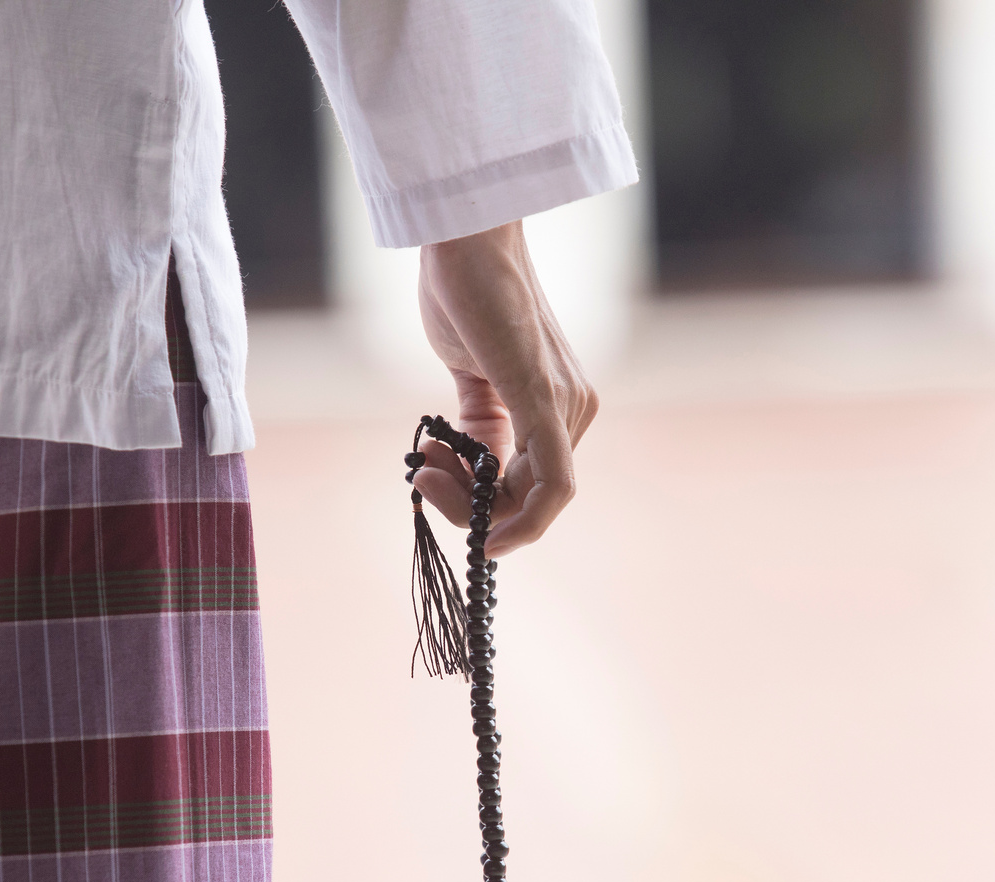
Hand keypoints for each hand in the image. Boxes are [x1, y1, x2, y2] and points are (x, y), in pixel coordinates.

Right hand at [415, 220, 597, 557]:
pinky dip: (523, 523)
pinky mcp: (545, 401)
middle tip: (420, 475)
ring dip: (467, 503)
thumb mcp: (470, 375)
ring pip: (532, 500)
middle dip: (466, 507)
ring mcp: (566, 406)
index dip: (479, 504)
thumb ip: (478, 424)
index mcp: (558, 404)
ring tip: (424, 465)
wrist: (465, 240)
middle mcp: (574, 409)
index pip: (529, 485)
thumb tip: (463, 468)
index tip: (429, 482)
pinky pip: (552, 487)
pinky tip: (479, 529)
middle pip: (528, 499)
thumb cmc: (465, 294)